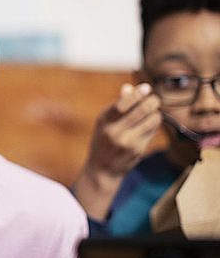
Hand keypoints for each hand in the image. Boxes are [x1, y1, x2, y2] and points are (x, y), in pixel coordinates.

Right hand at [73, 83, 161, 219]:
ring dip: (156, 112)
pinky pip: (152, 130)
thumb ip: (117, 106)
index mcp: (104, 121)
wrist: (102, 169)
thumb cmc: (103, 141)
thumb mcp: (104, 123)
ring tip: (153, 111)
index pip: (122, 103)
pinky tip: (150, 123)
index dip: (137, 94)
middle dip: (152, 101)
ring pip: (151, 120)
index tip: (146, 87)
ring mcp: (127, 141)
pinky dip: (154, 124)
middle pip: (142, 110)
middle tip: (154, 98)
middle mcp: (114, 131)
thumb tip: (129, 87)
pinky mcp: (138, 149)